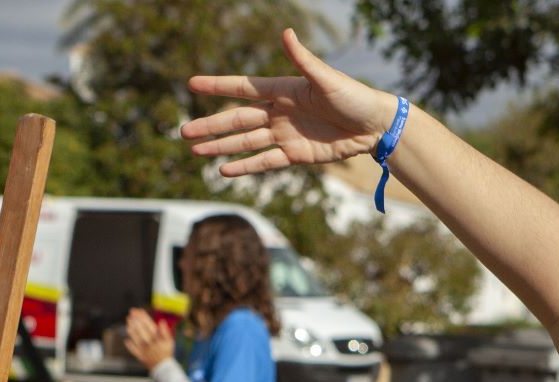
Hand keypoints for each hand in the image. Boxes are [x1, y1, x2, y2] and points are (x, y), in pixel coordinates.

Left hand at [124, 309, 174, 370]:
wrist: (164, 368)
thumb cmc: (167, 353)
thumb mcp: (170, 342)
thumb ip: (165, 331)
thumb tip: (161, 321)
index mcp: (157, 338)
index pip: (149, 325)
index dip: (143, 317)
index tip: (139, 310)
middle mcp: (150, 343)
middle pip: (141, 330)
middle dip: (136, 320)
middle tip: (131, 312)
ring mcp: (144, 350)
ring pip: (137, 338)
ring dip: (132, 329)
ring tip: (128, 321)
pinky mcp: (140, 356)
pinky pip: (134, 351)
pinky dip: (130, 346)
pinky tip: (126, 340)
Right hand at [182, 28, 399, 176]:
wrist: (374, 127)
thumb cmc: (354, 96)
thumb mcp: (327, 79)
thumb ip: (303, 61)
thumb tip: (286, 34)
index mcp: (284, 90)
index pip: (244, 88)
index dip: (219, 86)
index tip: (193, 84)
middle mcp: (279, 112)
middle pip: (237, 120)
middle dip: (210, 126)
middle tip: (184, 132)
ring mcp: (285, 135)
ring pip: (246, 142)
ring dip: (221, 147)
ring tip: (196, 152)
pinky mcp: (295, 155)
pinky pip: (265, 162)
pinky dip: (246, 167)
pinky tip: (225, 171)